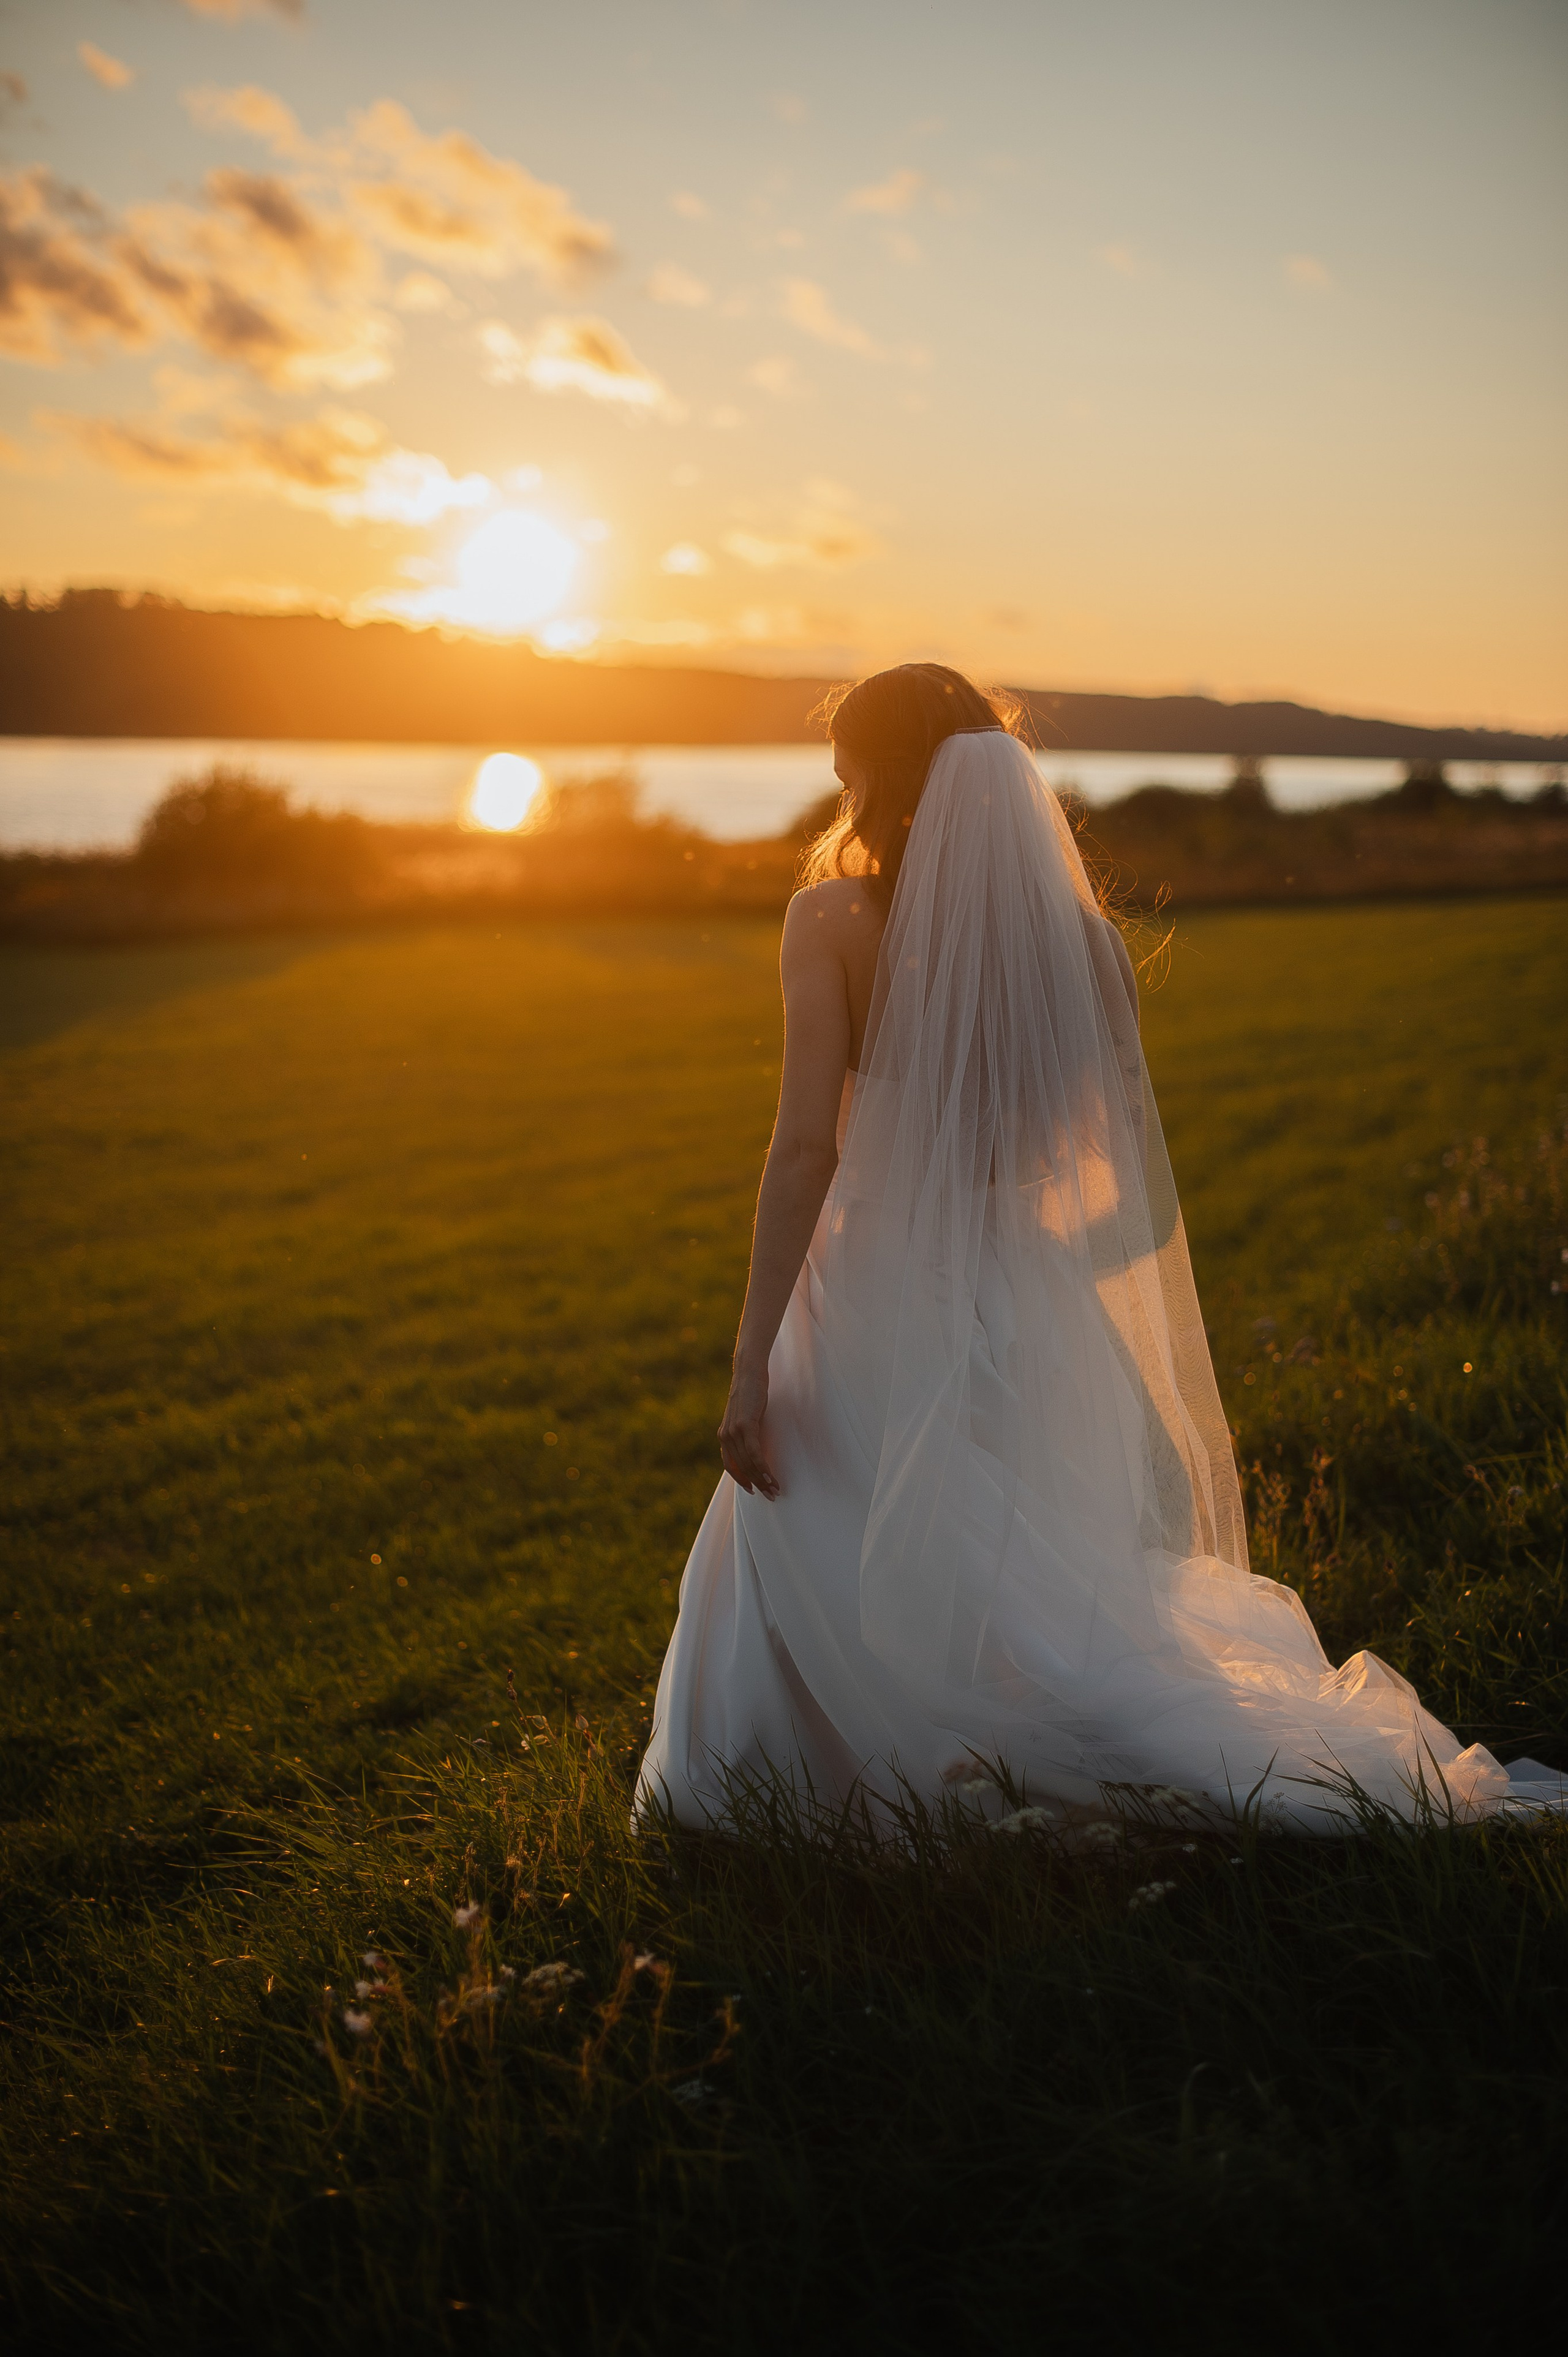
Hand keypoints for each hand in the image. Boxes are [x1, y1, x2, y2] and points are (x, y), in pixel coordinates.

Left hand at [718, 1361, 777, 1498]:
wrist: (749, 1372)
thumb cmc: (751, 1394)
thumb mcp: (746, 1417)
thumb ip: (746, 1433)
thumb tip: (756, 1447)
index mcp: (724, 1436)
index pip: (730, 1465)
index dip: (741, 1480)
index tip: (753, 1490)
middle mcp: (726, 1436)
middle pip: (742, 1468)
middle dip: (758, 1484)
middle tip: (772, 1496)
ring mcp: (734, 1431)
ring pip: (748, 1464)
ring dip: (763, 1479)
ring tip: (776, 1489)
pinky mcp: (745, 1426)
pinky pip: (754, 1453)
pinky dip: (762, 1467)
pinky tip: (771, 1477)